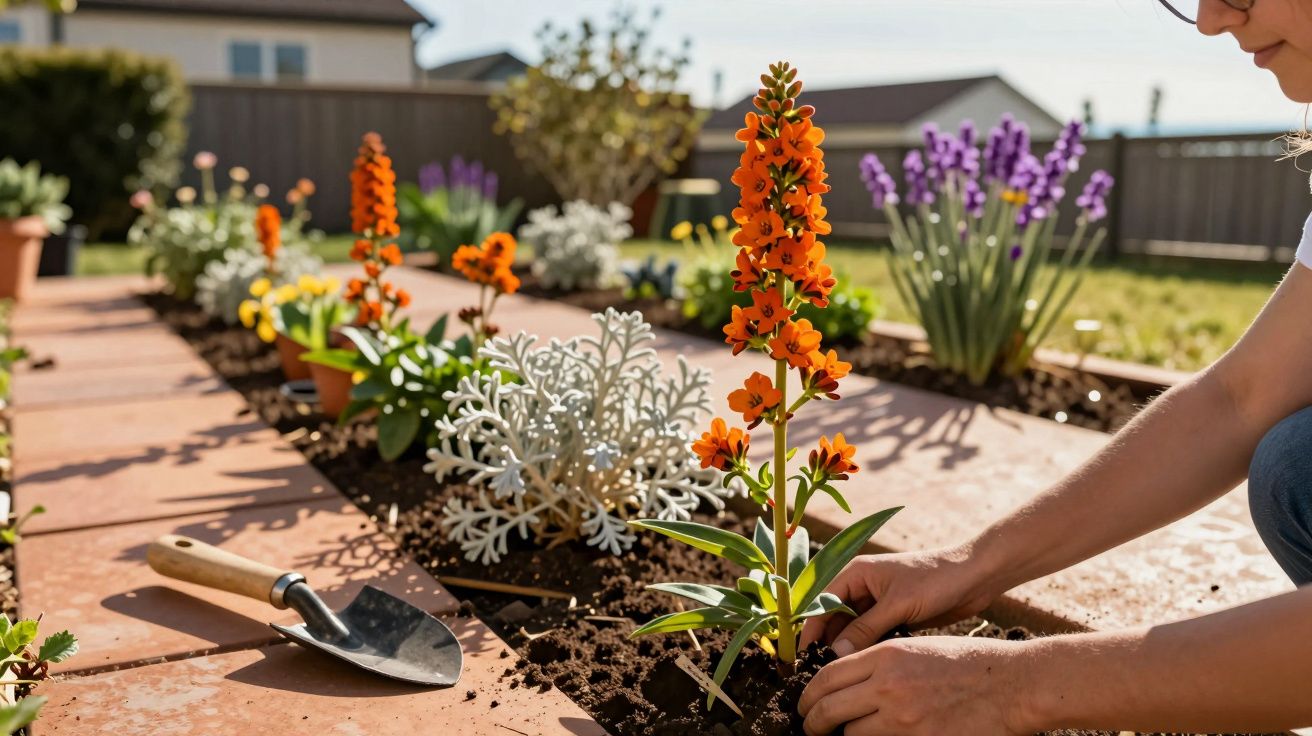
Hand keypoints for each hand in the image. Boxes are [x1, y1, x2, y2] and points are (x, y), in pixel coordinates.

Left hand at [797, 635, 1036, 735]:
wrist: (1009, 685)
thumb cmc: (965, 662)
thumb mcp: (915, 648)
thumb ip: (878, 663)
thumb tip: (845, 681)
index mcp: (885, 656)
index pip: (827, 677)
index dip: (809, 694)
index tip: (804, 703)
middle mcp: (888, 686)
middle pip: (828, 709)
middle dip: (812, 721)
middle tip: (809, 726)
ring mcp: (903, 718)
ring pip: (850, 734)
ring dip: (845, 735)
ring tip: (844, 734)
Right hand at [799, 545, 997, 655]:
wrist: (975, 576)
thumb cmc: (936, 580)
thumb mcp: (898, 605)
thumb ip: (866, 628)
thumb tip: (836, 653)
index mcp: (856, 573)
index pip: (822, 603)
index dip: (811, 630)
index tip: (802, 658)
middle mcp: (862, 586)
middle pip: (834, 618)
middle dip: (827, 643)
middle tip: (820, 674)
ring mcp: (878, 602)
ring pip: (852, 630)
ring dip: (847, 649)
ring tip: (840, 676)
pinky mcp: (893, 616)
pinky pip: (871, 636)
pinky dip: (866, 650)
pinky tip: (864, 669)